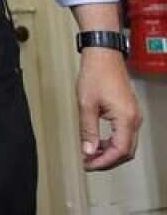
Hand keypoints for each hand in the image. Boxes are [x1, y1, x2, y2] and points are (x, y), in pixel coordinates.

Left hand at [76, 49, 140, 169]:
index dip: (104, 162)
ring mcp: (133, 114)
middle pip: (126, 151)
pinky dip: (112, 141)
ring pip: (126, 143)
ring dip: (109, 151)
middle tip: (88, 163)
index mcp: (126, 119)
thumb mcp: (86, 105)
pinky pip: (125, 133)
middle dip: (107, 160)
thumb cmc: (96, 74)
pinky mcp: (129, 110)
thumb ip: (88, 130)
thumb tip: (88, 150)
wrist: (103, 55)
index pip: (119, 151)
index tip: (88, 165)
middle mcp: (134, 118)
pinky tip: (98, 141)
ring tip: (90, 153)